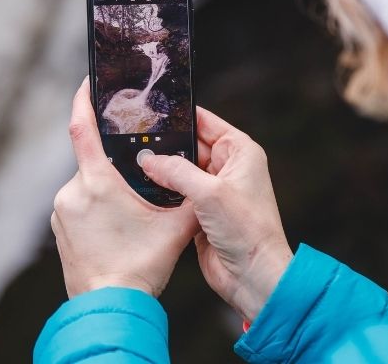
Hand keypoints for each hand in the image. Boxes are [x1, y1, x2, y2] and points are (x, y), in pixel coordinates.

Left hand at [50, 78, 198, 297]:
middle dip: (116, 169)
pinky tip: (116, 232)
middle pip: (94, 164)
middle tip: (139, 186)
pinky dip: (97, 212)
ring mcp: (61, 213)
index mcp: (97, 183)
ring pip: (88, 188)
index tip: (88, 83)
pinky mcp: (59, 231)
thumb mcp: (174, 228)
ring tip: (131, 219)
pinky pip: (79, 208)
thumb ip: (187, 197)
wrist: (109, 307)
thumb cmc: (139, 268)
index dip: (83, 100)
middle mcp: (72, 192)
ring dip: (108, 194)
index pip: (82, 128)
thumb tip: (201, 180)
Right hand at [139, 107, 292, 321]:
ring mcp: (214, 191)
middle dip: (165, 146)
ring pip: (180, 171)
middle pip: (189, 146)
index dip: (181, 116)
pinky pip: (176, 194)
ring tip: (132, 163)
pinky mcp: (201, 212)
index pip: (206, 122)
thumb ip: (176, 171)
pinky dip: (162, 192)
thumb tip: (149, 159)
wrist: (254, 276)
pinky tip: (142, 188)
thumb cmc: (248, 231)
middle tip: (134, 141)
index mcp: (240, 152)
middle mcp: (228, 168)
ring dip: (162, 172)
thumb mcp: (209, 193)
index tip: (152, 110)